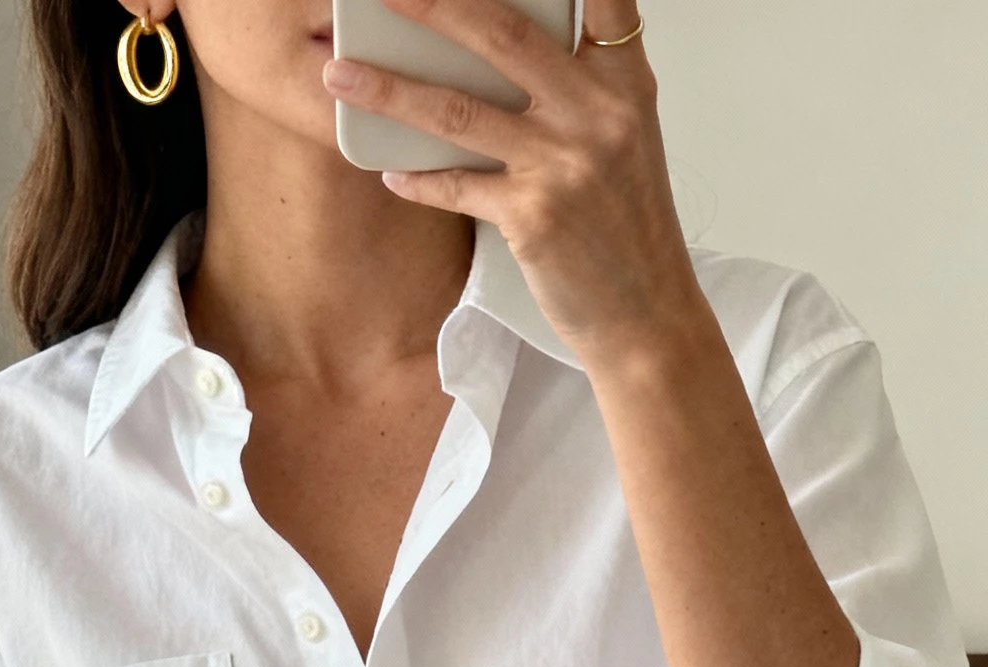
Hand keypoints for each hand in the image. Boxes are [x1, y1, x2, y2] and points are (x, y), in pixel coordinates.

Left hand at [322, 0, 708, 366]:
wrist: (647, 314)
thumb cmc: (629, 228)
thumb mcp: (623, 137)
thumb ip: (578, 85)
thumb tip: (502, 47)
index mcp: (624, 80)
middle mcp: (598, 111)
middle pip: (502, 33)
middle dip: (433, 4)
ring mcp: (564, 163)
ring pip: (459, 109)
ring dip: (390, 89)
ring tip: (340, 74)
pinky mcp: (534, 217)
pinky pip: (457, 186)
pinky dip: (419, 179)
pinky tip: (389, 169)